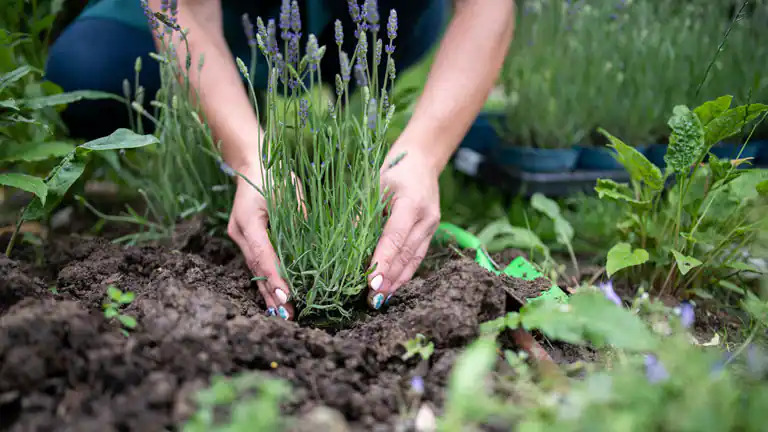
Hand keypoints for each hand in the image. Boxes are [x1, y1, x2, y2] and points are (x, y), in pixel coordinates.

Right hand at [227, 164, 303, 319]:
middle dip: (272, 294)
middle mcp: (240, 231)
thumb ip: (301, 217)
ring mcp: (239, 236)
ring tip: (282, 314)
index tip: (286, 296)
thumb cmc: (274, 174)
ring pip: (255, 270)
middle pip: (257, 268)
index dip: (275, 276)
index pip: (263, 254)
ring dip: (268, 292)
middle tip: (287, 316)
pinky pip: (257, 263)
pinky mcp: (245, 239)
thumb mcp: (291, 191)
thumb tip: (318, 244)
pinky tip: (276, 298)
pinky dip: (267, 280)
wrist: (252, 163)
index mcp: (249, 219)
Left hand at [366, 147, 441, 308]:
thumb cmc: (392, 171)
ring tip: (379, 299)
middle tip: (371, 299)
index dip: (383, 261)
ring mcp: (432, 226)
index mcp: (411, 201)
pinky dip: (404, 274)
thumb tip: (343, 246)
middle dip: (388, 278)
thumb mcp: (373, 187)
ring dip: (396, 281)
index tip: (371, 282)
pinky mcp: (431, 233)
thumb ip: (362, 215)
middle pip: (406, 254)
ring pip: (413, 260)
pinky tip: (391, 287)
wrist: (421, 161)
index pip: (395, 237)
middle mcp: (426, 217)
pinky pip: (417, 258)